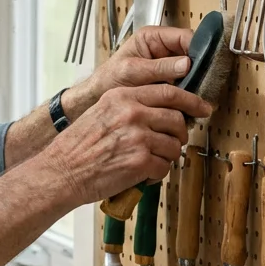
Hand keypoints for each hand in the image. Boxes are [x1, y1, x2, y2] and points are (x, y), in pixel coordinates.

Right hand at [37, 83, 212, 205]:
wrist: (61, 172)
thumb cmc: (77, 148)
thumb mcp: (100, 112)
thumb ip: (128, 106)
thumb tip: (162, 110)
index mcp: (121, 97)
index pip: (168, 92)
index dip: (191, 101)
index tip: (203, 107)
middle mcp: (131, 113)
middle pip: (177, 119)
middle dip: (179, 134)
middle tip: (172, 142)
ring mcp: (137, 137)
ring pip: (174, 145)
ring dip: (166, 156)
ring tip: (147, 161)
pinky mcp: (140, 161)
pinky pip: (165, 166)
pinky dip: (156, 174)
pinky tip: (140, 173)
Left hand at [65, 26, 196, 117]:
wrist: (98, 96)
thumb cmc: (108, 79)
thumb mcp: (132, 71)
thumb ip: (158, 67)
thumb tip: (186, 63)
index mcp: (153, 37)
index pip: (185, 36)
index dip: (198, 49)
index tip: (207, 64)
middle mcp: (163, 47)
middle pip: (193, 53)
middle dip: (200, 67)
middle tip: (207, 82)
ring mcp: (168, 63)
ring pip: (192, 69)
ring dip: (196, 81)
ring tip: (200, 93)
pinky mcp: (169, 79)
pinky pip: (186, 82)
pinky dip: (189, 90)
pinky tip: (191, 99)